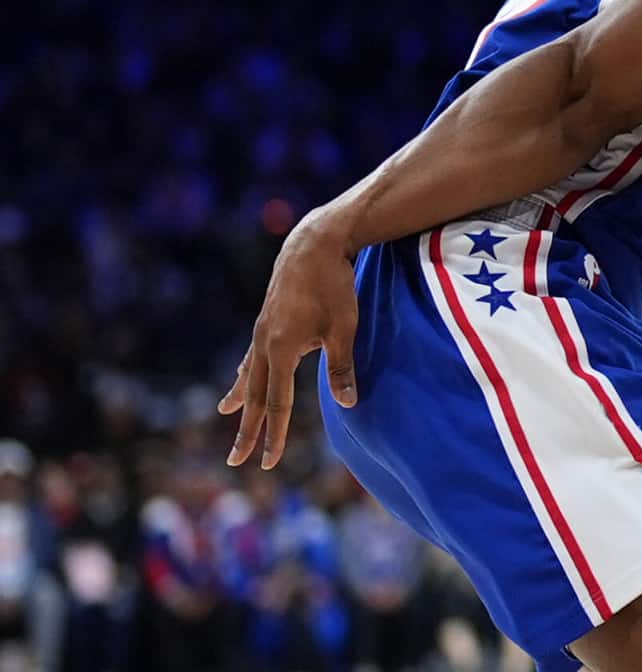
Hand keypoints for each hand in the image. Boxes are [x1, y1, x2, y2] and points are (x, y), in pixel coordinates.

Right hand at [219, 208, 360, 469]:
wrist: (314, 244)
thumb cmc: (334, 286)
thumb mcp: (343, 328)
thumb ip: (342, 367)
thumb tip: (348, 404)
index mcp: (281, 350)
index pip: (277, 404)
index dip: (273, 435)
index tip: (268, 463)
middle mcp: (264, 343)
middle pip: (255, 396)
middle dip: (248, 430)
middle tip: (236, 461)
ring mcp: (262, 329)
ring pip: (248, 373)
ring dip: (241, 398)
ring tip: (227, 414)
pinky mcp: (267, 318)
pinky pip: (252, 353)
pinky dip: (246, 370)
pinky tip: (243, 374)